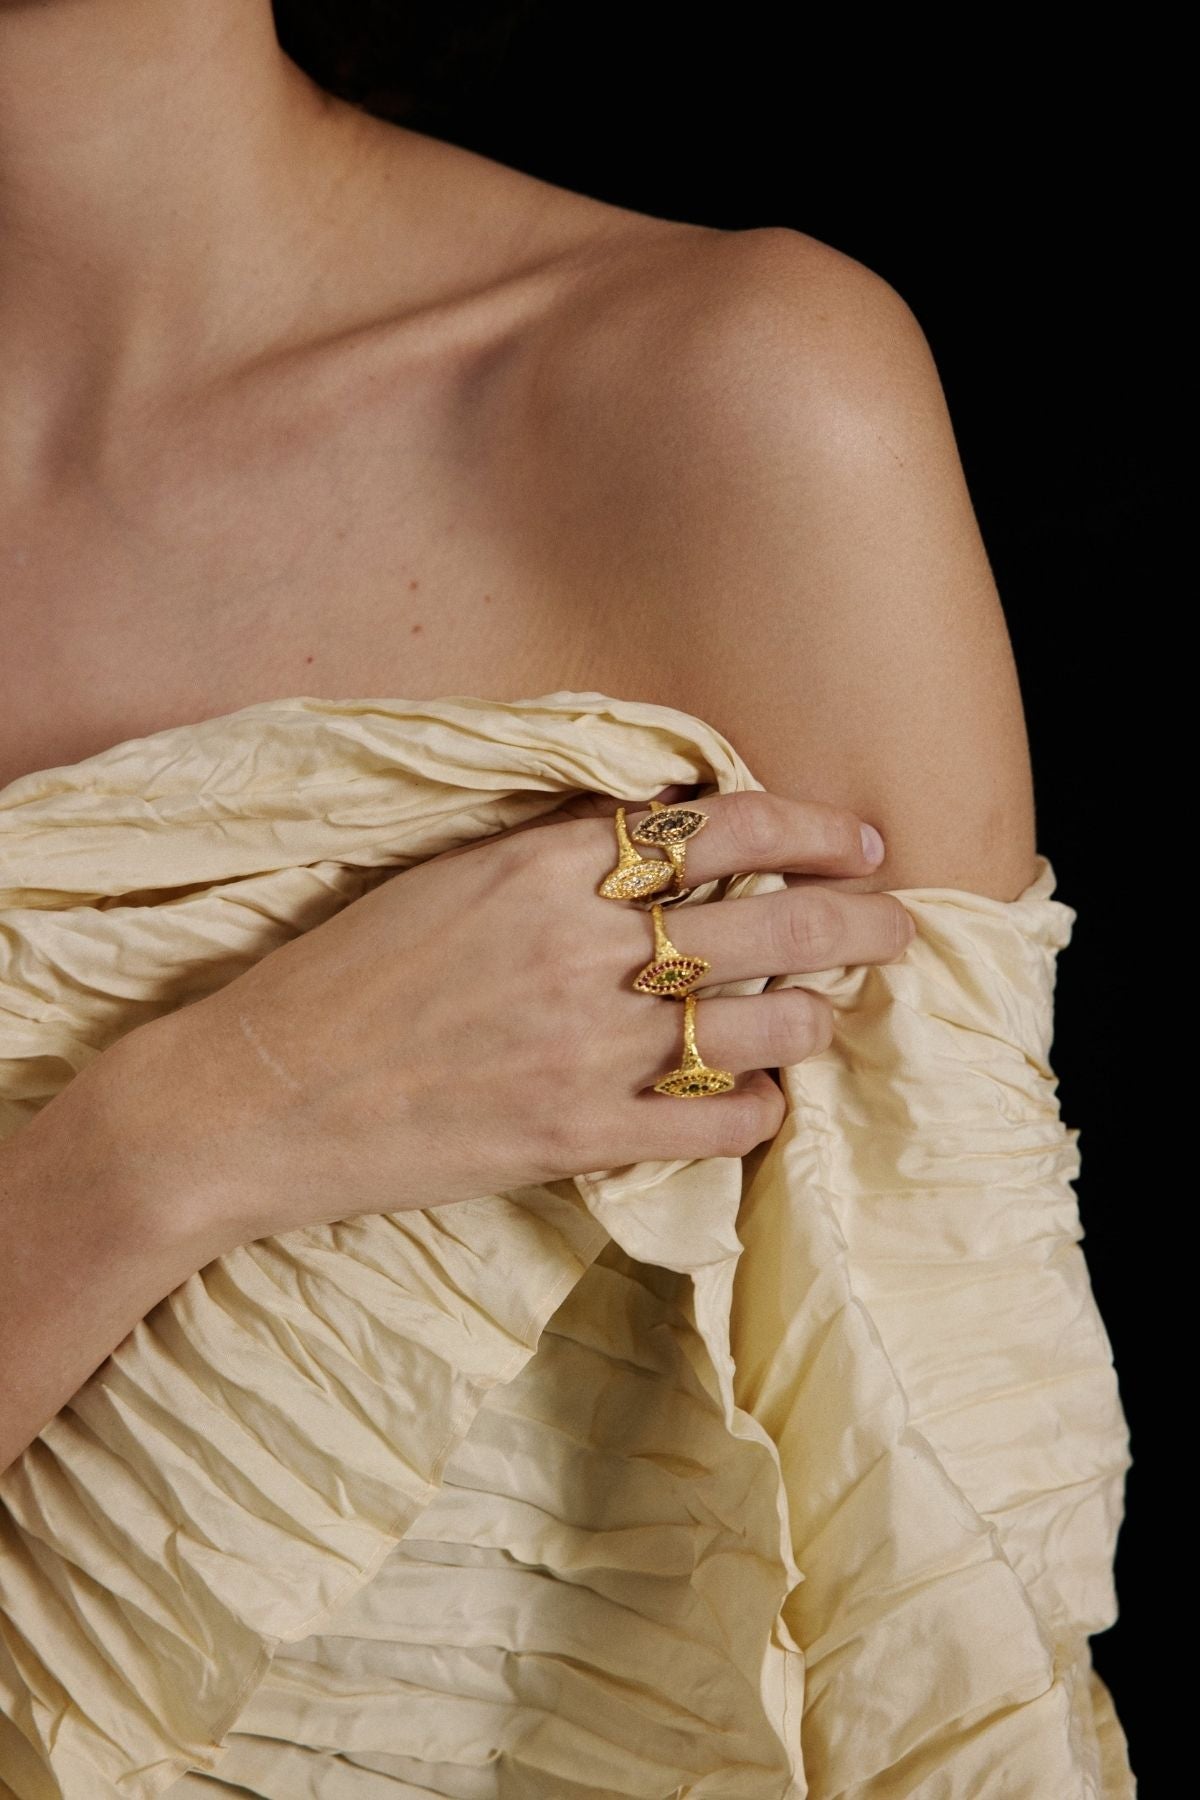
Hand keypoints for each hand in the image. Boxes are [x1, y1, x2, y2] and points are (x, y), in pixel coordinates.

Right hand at [120, 786, 914, 1251]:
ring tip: (828, 1014)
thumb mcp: (448, 879)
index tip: (861, 839)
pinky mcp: (573, 1136)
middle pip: (771, 925)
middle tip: (901, 927)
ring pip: (762, 1025)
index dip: (812, 827)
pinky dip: (759, 1108)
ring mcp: (582, 1047)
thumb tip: (666, 840)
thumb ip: (558, 856)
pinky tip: (764, 1099)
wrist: (258, 1096)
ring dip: (816, 1017)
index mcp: (542, 867)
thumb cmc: (344, 977)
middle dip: (861, 923)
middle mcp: (578, 947)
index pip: (720, 827)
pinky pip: (714, 1121)